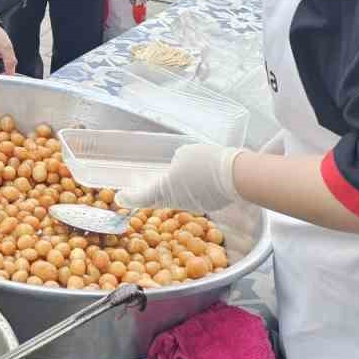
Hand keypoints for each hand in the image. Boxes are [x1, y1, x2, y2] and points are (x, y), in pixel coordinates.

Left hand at [117, 144, 244, 213]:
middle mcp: (179, 202)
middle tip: (141, 182)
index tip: (120, 197)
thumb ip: (176, 160)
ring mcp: (196, 205)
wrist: (238, 175)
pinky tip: (199, 176)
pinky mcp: (211, 203)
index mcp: (166, 191)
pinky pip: (197, 195)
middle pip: (160, 197)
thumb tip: (178, 164)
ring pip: (180, 196)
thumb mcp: (184, 154)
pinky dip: (193, 187)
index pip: (143, 198)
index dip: (130, 198)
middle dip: (150, 190)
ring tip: (175, 174)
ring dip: (174, 187)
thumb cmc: (207, 162)